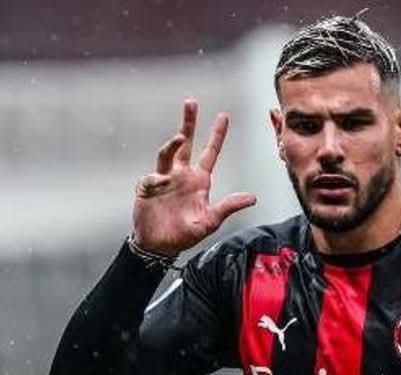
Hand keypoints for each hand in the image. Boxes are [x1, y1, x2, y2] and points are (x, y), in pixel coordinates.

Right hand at [132, 99, 256, 255]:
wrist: (159, 246)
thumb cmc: (185, 234)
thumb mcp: (210, 221)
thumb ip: (228, 207)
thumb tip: (253, 198)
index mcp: (199, 181)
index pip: (210, 152)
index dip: (217, 135)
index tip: (223, 115)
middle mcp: (182, 175)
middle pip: (185, 144)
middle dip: (188, 123)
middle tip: (191, 102)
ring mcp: (164, 179)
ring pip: (166, 153)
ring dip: (172, 144)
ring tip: (180, 139)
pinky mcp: (147, 187)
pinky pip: (151, 178)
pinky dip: (155, 179)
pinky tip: (158, 187)